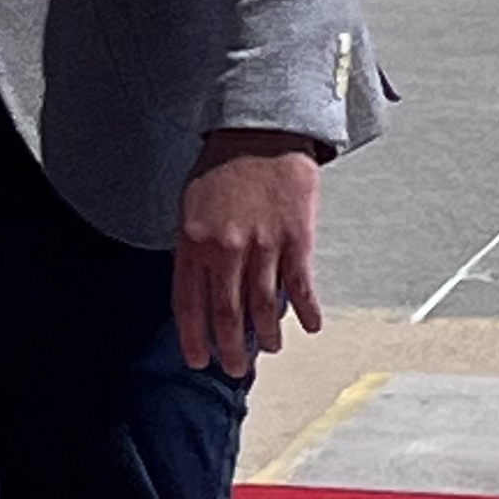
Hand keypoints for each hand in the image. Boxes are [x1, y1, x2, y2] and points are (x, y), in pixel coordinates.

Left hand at [172, 128, 321, 377]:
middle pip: (227, 315)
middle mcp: (225, 250)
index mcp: (192, 243)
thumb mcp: (189, 205)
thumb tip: (198, 287)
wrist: (260, 129)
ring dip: (267, 336)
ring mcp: (262, 247)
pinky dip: (307, 311)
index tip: (198, 361)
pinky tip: (310, 327)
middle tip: (236, 369)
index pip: (188, 305)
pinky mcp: (296, 239)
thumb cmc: (221, 164)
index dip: (193, 338)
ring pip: (264, 308)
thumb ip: (192, 248)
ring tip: (271, 349)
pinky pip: (301, 286)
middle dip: (231, 349)